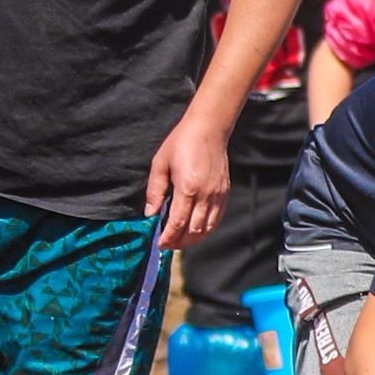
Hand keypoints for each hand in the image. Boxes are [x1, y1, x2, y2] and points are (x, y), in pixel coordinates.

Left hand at [142, 110, 231, 251]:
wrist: (208, 130)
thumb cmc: (181, 143)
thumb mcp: (160, 164)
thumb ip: (155, 191)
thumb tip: (150, 214)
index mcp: (187, 188)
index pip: (177, 223)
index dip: (167, 237)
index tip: (159, 243)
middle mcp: (205, 195)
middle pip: (193, 231)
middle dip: (178, 242)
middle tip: (166, 244)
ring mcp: (217, 195)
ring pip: (207, 229)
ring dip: (192, 239)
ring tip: (179, 240)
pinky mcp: (224, 193)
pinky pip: (216, 220)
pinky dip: (205, 230)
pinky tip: (195, 230)